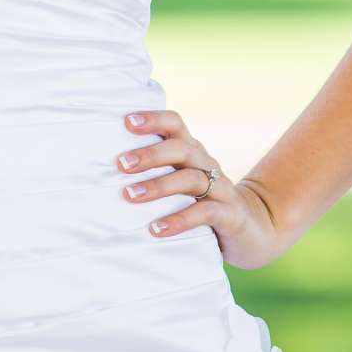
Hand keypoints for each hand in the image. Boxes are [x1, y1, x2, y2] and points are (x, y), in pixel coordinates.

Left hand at [114, 108, 285, 270]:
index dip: (153, 119)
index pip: (176, 125)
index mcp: (193, 153)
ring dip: (158, 186)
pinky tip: (156, 229)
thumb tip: (99, 176)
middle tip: (120, 165)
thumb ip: (154, 175)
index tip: (126, 122)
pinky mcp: (230, 214)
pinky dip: (179, 220)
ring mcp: (222, 189)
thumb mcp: (180, 186)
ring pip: (191, 179)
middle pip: (181, 149)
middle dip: (150, 154)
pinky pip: (205, 213)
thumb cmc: (201, 205)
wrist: (252, 231)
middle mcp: (207, 164)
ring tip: (130, 195)